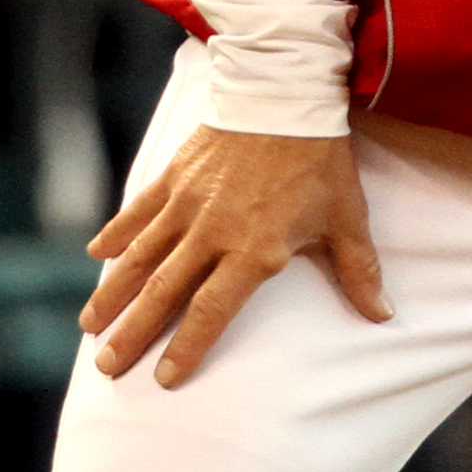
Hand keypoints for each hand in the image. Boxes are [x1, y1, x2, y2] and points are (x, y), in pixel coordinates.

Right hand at [82, 127, 389, 386]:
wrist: (287, 93)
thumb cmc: (320, 160)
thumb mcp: (346, 217)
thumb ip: (357, 271)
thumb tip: (382, 316)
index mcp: (253, 250)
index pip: (211, 311)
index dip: (187, 347)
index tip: (165, 378)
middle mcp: (211, 232)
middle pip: (164, 293)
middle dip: (134, 333)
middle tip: (106, 367)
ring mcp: (186, 203)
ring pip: (140, 258)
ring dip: (113, 294)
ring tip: (89, 327)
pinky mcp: (174, 176)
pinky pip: (138, 211)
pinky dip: (116, 233)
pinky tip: (95, 256)